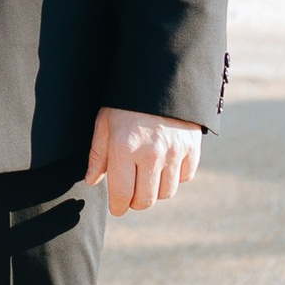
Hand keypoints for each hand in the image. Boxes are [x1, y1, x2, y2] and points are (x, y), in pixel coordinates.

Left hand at [85, 107, 201, 215]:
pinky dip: (175, 177)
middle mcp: (151, 154)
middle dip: (135, 202)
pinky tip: (165, 165)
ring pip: (166, 193)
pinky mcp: (192, 148)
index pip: (122, 194)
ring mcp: (174, 152)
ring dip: (155, 191)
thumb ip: (98, 154)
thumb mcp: (105, 122)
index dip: (118, 206)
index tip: (117, 208)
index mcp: (124, 148)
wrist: (161, 77)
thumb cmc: (127, 102)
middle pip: (145, 200)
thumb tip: (92, 181)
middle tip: (130, 194)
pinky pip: (184, 177)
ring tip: (146, 177)